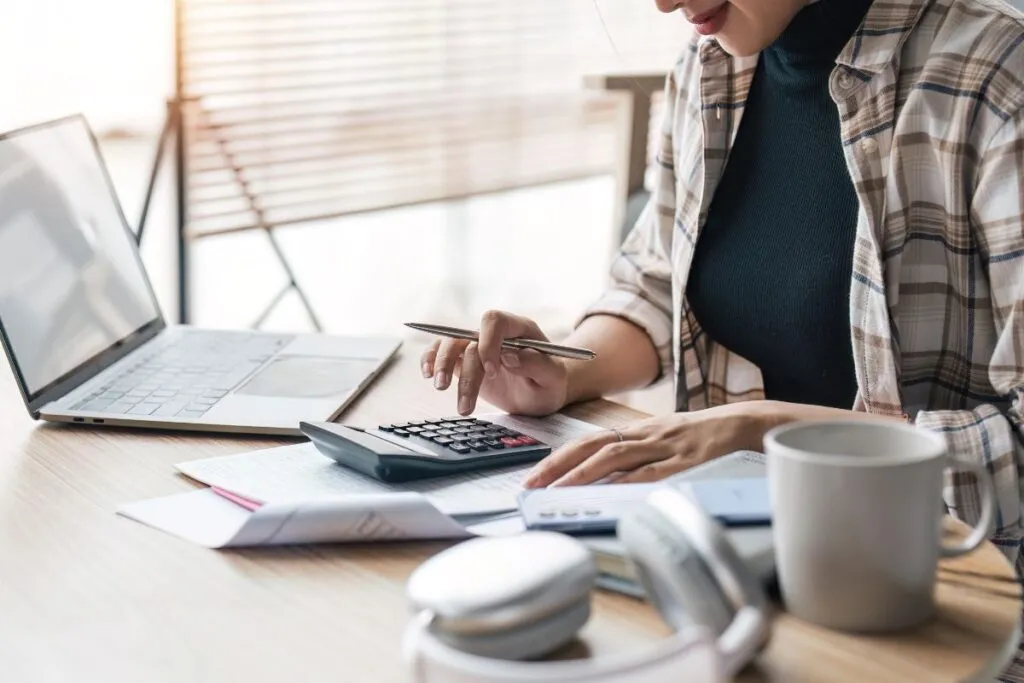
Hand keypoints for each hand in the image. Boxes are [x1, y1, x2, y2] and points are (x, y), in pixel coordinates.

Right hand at [421, 310, 569, 416]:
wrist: (541, 392)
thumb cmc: (550, 383)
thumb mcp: (553, 378)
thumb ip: (537, 365)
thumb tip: (510, 356)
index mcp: (519, 329)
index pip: (494, 321)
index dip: (488, 342)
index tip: (492, 371)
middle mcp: (494, 333)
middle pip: (470, 339)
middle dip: (467, 371)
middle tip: (466, 404)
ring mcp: (476, 345)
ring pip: (450, 343)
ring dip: (442, 365)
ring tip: (440, 388)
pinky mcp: (463, 360)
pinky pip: (440, 352)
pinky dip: (430, 360)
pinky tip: (427, 375)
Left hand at [523, 402, 790, 487]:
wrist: (749, 424)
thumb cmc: (707, 437)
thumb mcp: (668, 441)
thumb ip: (641, 459)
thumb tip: (609, 484)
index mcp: (639, 430)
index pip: (590, 441)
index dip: (560, 457)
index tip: (535, 476)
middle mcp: (645, 434)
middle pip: (592, 445)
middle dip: (558, 465)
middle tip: (532, 485)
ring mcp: (664, 446)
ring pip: (615, 456)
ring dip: (581, 474)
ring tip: (556, 491)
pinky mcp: (685, 460)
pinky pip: (650, 472)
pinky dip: (625, 482)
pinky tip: (606, 493)